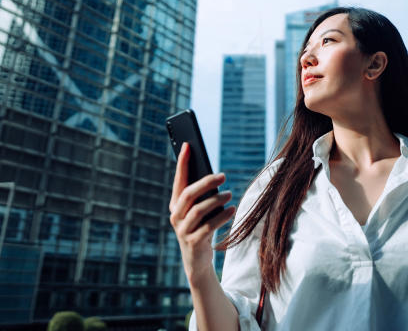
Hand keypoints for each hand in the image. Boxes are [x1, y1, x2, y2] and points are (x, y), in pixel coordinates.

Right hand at [169, 143, 235, 284]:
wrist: (197, 261)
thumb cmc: (201, 229)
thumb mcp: (200, 211)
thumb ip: (202, 196)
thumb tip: (215, 177)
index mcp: (175, 204)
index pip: (178, 180)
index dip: (182, 163)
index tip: (188, 145)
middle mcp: (175, 216)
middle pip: (188, 194)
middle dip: (206, 182)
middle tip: (223, 176)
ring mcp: (182, 230)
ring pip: (198, 210)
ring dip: (216, 200)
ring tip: (230, 194)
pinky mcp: (193, 242)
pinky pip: (208, 227)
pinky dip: (221, 217)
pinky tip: (231, 210)